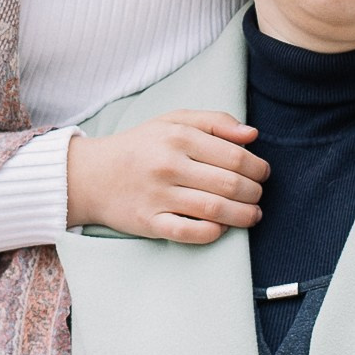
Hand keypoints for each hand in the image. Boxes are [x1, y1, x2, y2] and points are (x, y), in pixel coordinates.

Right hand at [66, 112, 267, 243]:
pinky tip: (222, 228)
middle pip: (230, 184)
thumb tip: (253, 135)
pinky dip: (213, 232)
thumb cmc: (140, 146)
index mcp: (178, 137)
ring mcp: (158, 196)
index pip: (235, 156)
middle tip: (258, 195)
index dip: (258, 168)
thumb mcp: (173, 121)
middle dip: (254, 193)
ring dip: (244, 215)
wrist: (91, 175)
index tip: (263, 174)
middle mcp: (168, 165)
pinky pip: (190, 233)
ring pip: (215, 210)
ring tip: (253, 215)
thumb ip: (215, 122)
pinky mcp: (149, 222)